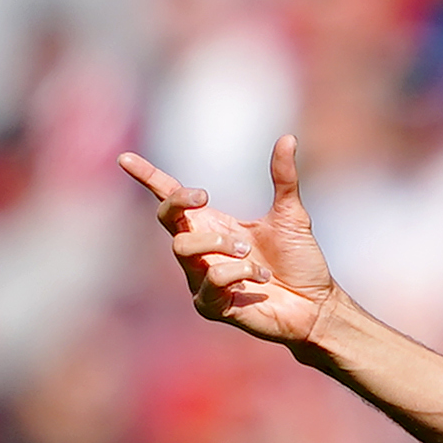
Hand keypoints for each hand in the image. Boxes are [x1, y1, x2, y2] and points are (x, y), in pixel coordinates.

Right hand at [120, 137, 339, 348]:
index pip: (170, 199)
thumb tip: (288, 137)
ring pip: (183, 248)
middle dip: (182, 204)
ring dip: (219, 244)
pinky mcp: (211, 306)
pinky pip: (210, 282)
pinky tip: (260, 279)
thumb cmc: (300, 261)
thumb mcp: (292, 213)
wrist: (316, 304)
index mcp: (213, 225)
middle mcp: (201, 251)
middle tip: (209, 200)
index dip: (148, 177)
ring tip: (249, 253)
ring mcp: (202, 279)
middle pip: (166, 219)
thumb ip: (283, 178)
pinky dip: (239, 273)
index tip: (126, 159)